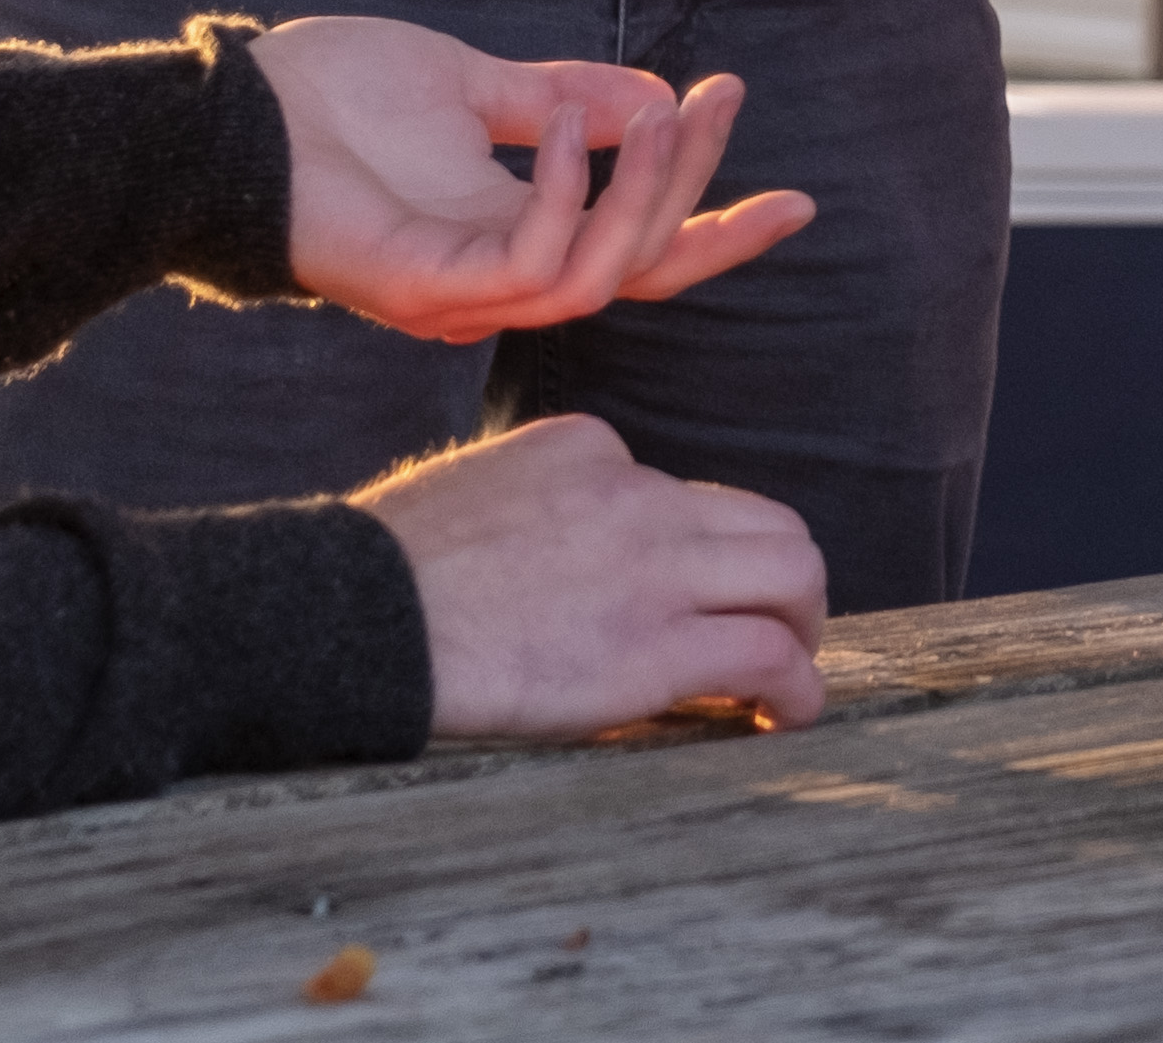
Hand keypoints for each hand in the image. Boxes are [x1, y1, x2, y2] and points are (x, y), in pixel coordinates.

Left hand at [255, 20, 813, 344]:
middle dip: (700, 195)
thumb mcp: (473, 87)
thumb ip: (558, 99)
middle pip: (638, 270)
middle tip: (728, 101)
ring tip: (666, 110)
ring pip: (599, 276)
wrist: (236, 118)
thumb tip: (650, 96)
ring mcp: (465, 295)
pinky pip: (532, 263)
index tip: (797, 200)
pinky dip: (568, 193)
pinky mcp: (430, 287)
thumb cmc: (332, 103)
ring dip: (647, 192)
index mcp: (514, 239)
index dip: (718, 231)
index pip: (641, 254)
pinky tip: (572, 123)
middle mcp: (500, 284)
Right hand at [357, 415, 828, 741]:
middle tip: (777, 627)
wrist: (357, 615)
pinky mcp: (655, 647)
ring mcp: (654, 565)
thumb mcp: (479, 488)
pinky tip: (788, 713)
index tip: (682, 598)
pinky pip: (768, 657)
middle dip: (784, 579)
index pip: (681, 491)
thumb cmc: (387, 570)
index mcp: (590, 449)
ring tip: (792, 670)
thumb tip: (561, 548)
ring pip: (792, 575)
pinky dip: (798, 688)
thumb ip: (539, 502)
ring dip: (805, 626)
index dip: (694, 552)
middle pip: (767, 522)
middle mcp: (637, 492)